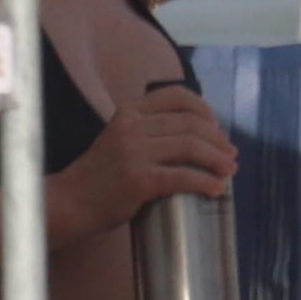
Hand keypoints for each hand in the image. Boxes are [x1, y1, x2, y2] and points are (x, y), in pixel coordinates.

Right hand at [63, 78, 234, 231]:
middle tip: (231, 155)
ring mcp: (135, 152)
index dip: (206, 110)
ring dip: (218, 159)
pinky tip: (216, 189)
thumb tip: (198, 135)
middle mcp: (132, 125)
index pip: (178, 96)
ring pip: (191, 147)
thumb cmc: (100, 174)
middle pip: (191, 123)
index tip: (217, 128)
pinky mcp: (139, 180)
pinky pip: (183, 177)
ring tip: (229, 170)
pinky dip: (206, 182)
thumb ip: (149, 129)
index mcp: (129, 110)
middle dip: (218, 139)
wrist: (69, 202)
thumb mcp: (120, 137)